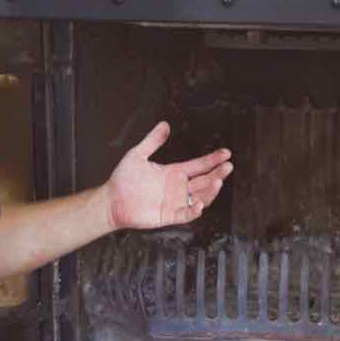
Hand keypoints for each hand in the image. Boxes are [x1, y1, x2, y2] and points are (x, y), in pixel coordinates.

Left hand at [104, 121, 232, 229]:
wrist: (111, 200)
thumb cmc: (124, 179)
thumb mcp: (138, 154)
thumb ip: (153, 140)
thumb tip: (164, 124)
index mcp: (174, 173)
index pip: (199, 165)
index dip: (213, 160)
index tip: (226, 153)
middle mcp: (178, 188)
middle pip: (204, 181)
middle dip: (218, 174)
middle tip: (228, 167)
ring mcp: (175, 202)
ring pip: (200, 197)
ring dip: (210, 191)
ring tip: (217, 181)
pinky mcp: (169, 216)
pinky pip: (186, 214)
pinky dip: (194, 210)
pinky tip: (200, 204)